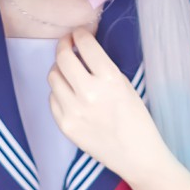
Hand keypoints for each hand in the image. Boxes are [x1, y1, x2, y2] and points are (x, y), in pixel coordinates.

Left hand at [47, 29, 164, 183]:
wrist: (137, 156)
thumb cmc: (136, 119)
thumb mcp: (126, 86)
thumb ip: (102, 68)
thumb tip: (82, 50)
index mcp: (110, 79)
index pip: (85, 45)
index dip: (79, 34)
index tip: (78, 33)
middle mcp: (89, 93)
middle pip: (63, 58)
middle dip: (64, 45)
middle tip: (67, 44)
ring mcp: (74, 111)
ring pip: (53, 77)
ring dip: (60, 69)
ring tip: (69, 71)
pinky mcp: (66, 125)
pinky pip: (52, 99)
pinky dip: (59, 92)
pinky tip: (69, 94)